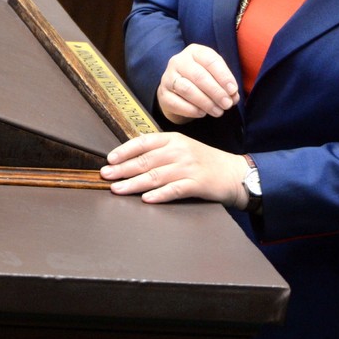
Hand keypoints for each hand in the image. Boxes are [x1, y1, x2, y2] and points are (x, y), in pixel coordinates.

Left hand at [100, 132, 249, 205]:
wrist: (233, 172)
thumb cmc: (204, 161)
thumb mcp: (182, 147)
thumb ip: (160, 150)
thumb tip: (130, 157)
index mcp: (173, 138)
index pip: (143, 141)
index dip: (124, 150)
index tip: (110, 159)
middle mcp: (179, 150)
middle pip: (145, 160)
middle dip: (122, 169)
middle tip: (105, 176)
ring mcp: (188, 167)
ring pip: (155, 175)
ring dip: (134, 183)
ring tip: (117, 189)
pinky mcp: (197, 183)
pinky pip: (174, 189)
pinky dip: (159, 194)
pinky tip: (146, 199)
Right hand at [157, 44, 239, 123]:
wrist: (178, 90)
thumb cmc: (202, 79)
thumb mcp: (215, 75)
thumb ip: (226, 84)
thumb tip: (233, 97)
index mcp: (195, 52)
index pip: (210, 60)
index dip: (223, 76)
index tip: (233, 90)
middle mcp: (178, 61)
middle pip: (198, 75)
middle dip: (216, 92)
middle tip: (227, 104)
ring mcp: (168, 77)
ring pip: (187, 89)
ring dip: (205, 102)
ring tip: (218, 111)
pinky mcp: (163, 94)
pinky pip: (176, 103)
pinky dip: (192, 110)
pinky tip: (202, 113)